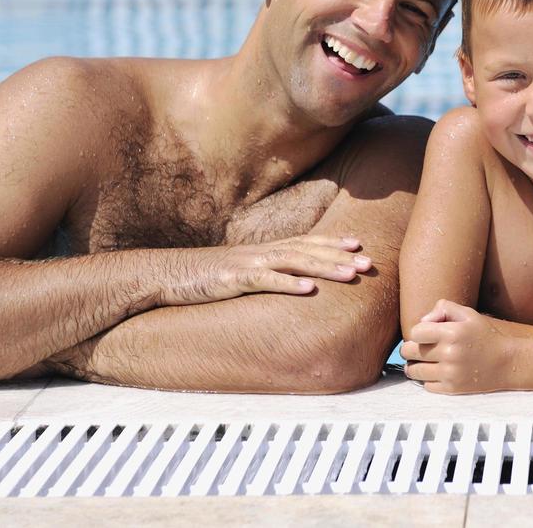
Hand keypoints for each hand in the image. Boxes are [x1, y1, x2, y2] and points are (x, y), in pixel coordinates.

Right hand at [158, 235, 371, 306]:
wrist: (162, 275)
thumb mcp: (236, 274)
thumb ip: (260, 275)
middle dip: (340, 255)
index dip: (332, 241)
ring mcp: (246, 264)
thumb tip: (284, 285)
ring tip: (351, 275)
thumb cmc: (200, 278)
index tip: (359, 244)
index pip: (304, 241)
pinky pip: (264, 281)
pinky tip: (308, 290)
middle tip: (369, 262)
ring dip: (325, 267)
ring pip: (294, 262)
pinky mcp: (231, 280)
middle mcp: (259, 252)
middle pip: (307, 249)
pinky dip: (288, 284)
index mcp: (261, 251)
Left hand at [399, 299, 514, 393]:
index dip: (417, 332)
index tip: (424, 334)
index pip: (415, 332)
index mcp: (452, 333)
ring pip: (414, 371)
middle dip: (410, 349)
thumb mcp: (468, 314)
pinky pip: (426, 385)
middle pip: (409, 353)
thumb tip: (422, 320)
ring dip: (414, 366)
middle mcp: (449, 354)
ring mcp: (450, 373)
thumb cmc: (485, 335)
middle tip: (418, 348)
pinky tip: (436, 372)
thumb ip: (444, 308)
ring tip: (422, 361)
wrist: (507, 362)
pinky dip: (427, 379)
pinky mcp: (452, 388)